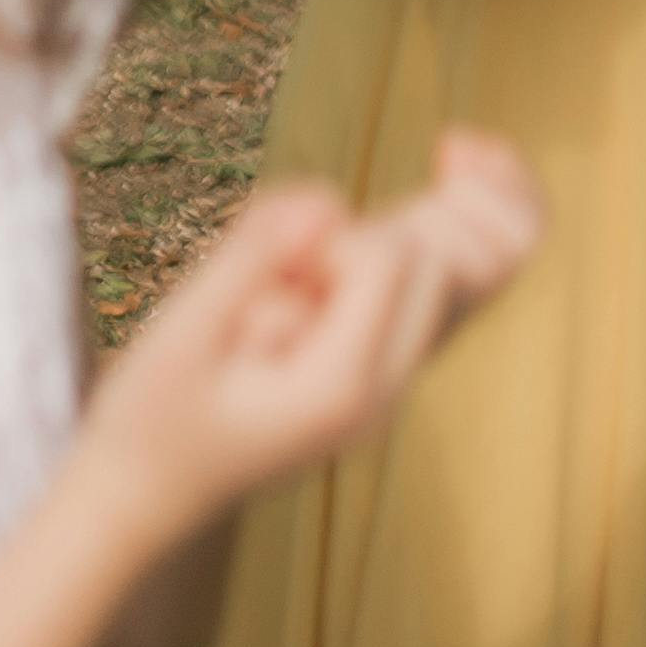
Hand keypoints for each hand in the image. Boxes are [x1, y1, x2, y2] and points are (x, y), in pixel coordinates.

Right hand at [84, 131, 539, 542]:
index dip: (334, 232)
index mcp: (344, 387)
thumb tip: (330, 200)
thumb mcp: (178, 335)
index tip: (276, 266)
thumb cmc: (150, 417)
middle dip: (433, 202)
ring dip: (464, 199)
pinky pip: (469, 273)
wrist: (147, 493)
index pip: (390, 259)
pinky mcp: (390, 352)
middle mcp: (390, 385)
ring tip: (448, 154)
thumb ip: (251, 260)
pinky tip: (456, 153)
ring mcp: (398, 373)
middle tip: (352, 214)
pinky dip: (472, 211)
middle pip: (480, 259)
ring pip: (497, 262)